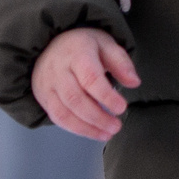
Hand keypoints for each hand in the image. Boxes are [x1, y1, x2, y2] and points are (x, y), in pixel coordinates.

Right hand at [31, 27, 138, 141]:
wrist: (51, 44)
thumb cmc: (82, 46)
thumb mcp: (106, 45)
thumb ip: (121, 63)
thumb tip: (134, 82)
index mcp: (77, 52)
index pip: (90, 78)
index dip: (106, 96)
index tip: (121, 107)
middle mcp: (58, 68)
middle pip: (76, 99)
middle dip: (98, 117)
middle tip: (116, 126)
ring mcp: (48, 84)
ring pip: (64, 112)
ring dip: (87, 128)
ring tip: (107, 133)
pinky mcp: (43, 96)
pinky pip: (57, 118)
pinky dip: (76, 129)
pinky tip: (91, 131)